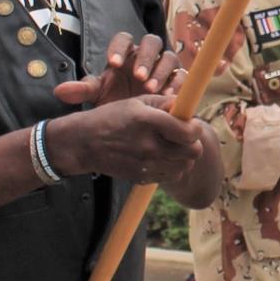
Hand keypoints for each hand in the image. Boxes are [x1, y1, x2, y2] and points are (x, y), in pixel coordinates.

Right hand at [45, 97, 205, 184]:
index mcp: (148, 121)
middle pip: (193, 152)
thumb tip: (184, 105)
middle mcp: (149, 145)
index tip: (191, 124)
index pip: (189, 132)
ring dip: (184, 157)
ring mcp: (146, 164)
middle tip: (184, 137)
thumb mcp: (135, 103)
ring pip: (185, 166)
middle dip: (193, 143)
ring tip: (173, 147)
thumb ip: (163, 102)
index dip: (195, 127)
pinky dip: (172, 168)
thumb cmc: (111, 118)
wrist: (84, 144)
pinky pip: (171, 176)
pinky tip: (162, 158)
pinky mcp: (143, 177)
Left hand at [51, 32, 183, 107]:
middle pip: (151, 42)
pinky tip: (168, 97)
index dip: (119, 48)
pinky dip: (176, 84)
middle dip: (145, 58)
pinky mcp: (178, 80)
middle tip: (137, 76)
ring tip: (151, 90)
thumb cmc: (114, 100)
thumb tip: (59, 91)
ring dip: (161, 71)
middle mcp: (146, 56)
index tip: (113, 64)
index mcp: (125, 53)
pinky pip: (181, 76)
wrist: (136, 119)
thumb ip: (82, 91)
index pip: (124, 39)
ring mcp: (164, 67)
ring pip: (169, 57)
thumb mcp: (98, 96)